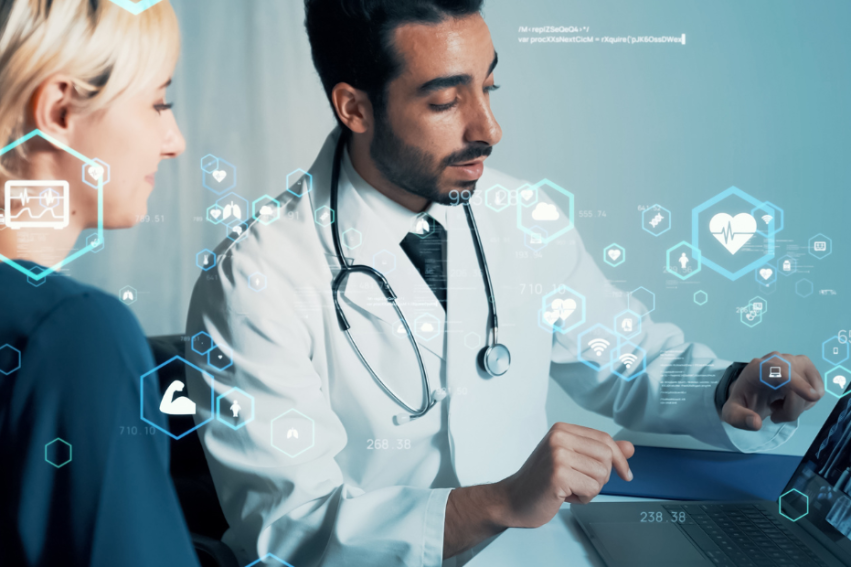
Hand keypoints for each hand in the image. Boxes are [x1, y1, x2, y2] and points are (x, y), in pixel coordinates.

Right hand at [495, 423, 633, 528]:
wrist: (512, 500)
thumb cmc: (541, 481)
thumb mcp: (572, 461)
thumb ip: (599, 452)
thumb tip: (629, 447)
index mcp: (562, 430)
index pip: (604, 439)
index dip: (619, 459)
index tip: (625, 474)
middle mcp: (559, 437)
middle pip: (607, 456)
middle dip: (601, 477)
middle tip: (579, 483)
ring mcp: (557, 454)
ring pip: (602, 475)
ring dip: (591, 490)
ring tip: (569, 489)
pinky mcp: (558, 475)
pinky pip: (592, 489)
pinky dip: (583, 498)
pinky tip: (565, 496)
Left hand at [722, 352, 823, 430]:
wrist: (750, 391)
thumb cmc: (744, 400)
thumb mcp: (733, 413)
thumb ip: (739, 418)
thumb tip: (756, 423)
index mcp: (758, 368)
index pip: (780, 371)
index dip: (797, 382)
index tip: (812, 397)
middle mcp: (778, 360)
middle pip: (799, 388)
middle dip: (791, 410)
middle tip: (775, 416)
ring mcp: (794, 361)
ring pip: (811, 390)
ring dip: (799, 407)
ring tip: (781, 406)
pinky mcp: (806, 367)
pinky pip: (817, 390)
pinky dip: (807, 401)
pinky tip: (791, 401)